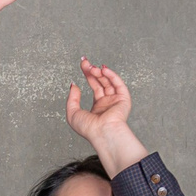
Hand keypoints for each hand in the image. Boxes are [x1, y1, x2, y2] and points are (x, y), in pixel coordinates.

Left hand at [63, 57, 145, 174]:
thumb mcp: (72, 113)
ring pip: (108, 82)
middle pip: (101, 82)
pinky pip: (118, 84)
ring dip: (100, 73)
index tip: (83, 64)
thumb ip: (72, 98)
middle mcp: (108, 103)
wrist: (102, 133)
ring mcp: (116, 101)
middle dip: (92, 71)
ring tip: (92, 68)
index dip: (88, 75)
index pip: (94, 86)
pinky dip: (111, 75)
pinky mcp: (123, 99)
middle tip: (85, 61)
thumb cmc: (88, 128)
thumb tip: (73, 85)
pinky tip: (103, 69)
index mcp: (98, 107)